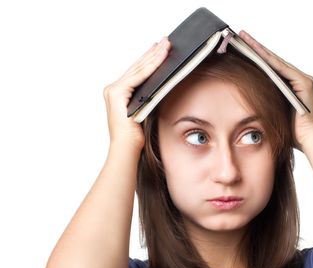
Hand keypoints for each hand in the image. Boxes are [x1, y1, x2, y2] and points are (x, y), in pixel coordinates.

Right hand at [103, 36, 170, 150]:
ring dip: (154, 56)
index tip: (160, 48)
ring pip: (138, 69)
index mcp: (119, 93)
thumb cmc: (137, 136)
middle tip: (166, 40)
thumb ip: (149, 97)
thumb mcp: (146, 110)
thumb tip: (164, 85)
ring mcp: (113, 90)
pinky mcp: (116, 93)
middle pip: (137, 67)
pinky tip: (160, 57)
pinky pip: (138, 77)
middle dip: (153, 53)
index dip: (149, 58)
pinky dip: (150, 67)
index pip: (137, 71)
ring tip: (166, 45)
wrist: (127, 149)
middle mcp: (113, 89)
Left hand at [238, 30, 312, 151]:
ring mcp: (303, 80)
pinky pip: (284, 70)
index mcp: (290, 86)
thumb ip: (265, 101)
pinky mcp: (305, 83)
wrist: (309, 141)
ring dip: (261, 50)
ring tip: (246, 40)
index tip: (241, 46)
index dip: (256, 56)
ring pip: (277, 62)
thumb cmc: (291, 132)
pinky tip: (258, 54)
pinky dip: (271, 61)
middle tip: (241, 36)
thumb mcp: (272, 112)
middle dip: (256, 48)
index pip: (270, 67)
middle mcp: (298, 79)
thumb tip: (245, 97)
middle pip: (273, 61)